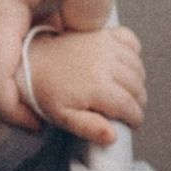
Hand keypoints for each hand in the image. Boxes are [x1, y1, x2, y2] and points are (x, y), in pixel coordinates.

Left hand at [22, 18, 146, 147]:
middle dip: (137, 102)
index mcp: (98, 86)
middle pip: (138, 87)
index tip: (132, 122)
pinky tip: (125, 63)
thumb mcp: (63, 117)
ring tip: (126, 91)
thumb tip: (112, 136)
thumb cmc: (45, 88)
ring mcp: (106, 46)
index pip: (131, 106)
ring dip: (138, 81)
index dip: (135, 118)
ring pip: (138, 67)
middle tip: (128, 109)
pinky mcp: (103, 33)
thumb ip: (89, 128)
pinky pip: (131, 40)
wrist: (32, 59)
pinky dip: (133, 52)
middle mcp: (107, 64)